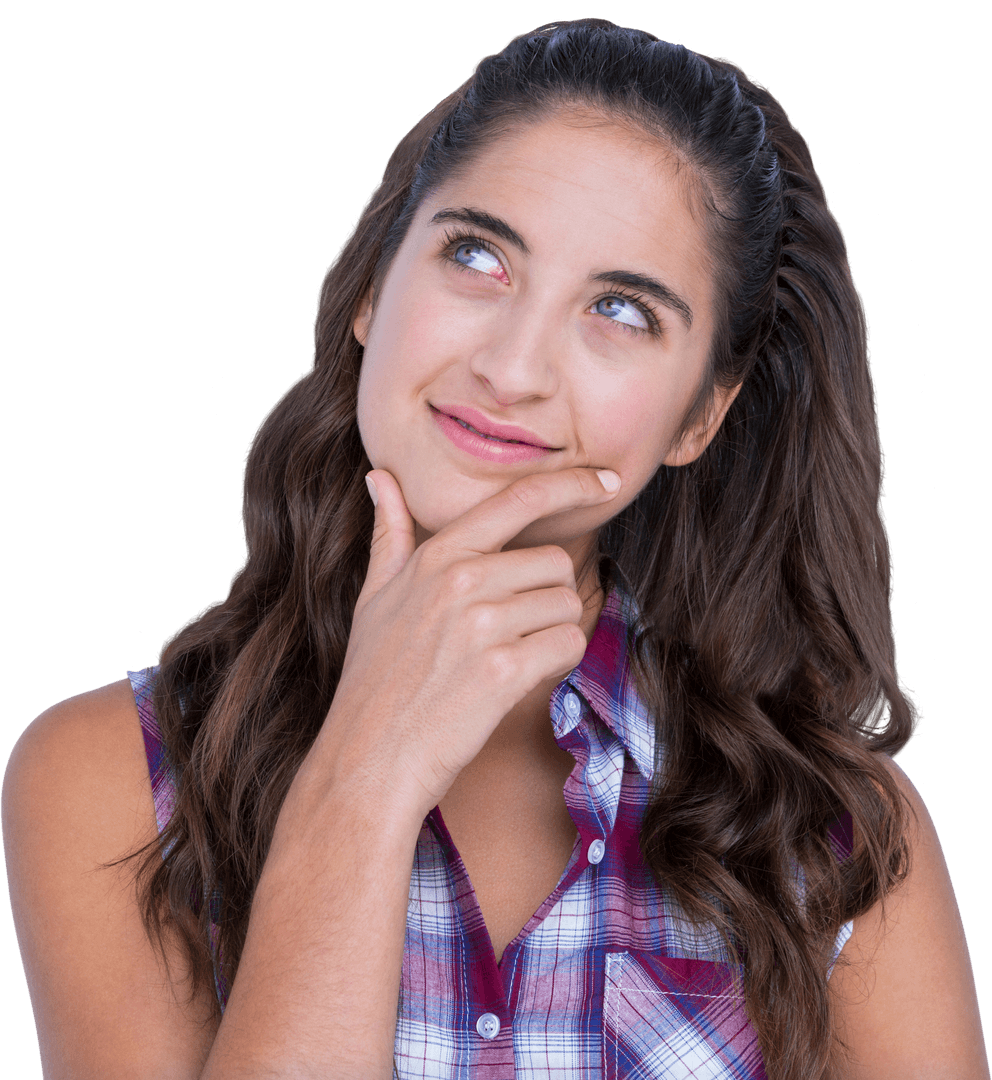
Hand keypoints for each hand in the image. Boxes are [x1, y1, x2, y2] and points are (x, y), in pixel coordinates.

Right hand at [312, 466, 621, 816]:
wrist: (369, 759)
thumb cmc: (373, 680)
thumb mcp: (373, 596)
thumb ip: (388, 534)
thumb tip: (379, 477)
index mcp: (436, 555)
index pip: (519, 499)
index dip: (572, 484)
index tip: (607, 481)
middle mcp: (461, 580)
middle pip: (554, 562)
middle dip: (545, 596)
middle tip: (508, 631)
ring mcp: (483, 624)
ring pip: (565, 604)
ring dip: (551, 632)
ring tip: (505, 658)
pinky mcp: (504, 670)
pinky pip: (568, 644)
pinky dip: (556, 662)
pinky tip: (518, 679)